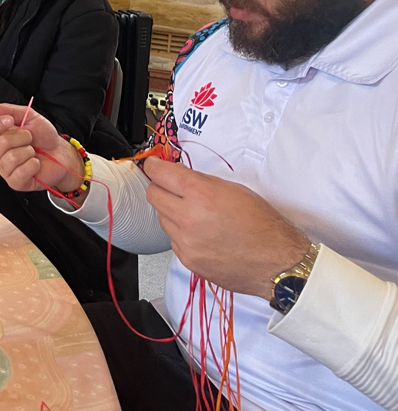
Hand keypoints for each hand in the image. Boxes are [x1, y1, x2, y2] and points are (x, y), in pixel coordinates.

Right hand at [0, 102, 84, 194]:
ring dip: (28, 152)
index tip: (9, 120)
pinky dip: (33, 165)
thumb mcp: (29, 117)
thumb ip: (9, 110)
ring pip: (11, 158)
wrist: (60, 153)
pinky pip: (20, 172)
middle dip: (21, 137)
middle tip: (29, 138)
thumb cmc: (43, 136)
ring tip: (32, 152)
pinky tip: (35, 163)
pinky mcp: (15, 182)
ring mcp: (5, 169)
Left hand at [143, 158, 310, 298]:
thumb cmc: (264, 226)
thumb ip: (201, 181)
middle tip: (172, 188)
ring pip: (162, 218)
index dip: (154, 166)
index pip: (160, 173)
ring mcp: (186, 241)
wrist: (278, 263)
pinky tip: (202, 234)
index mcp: (202, 195)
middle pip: (153, 195)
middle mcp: (189, 218)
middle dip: (160, 188)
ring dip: (172, 213)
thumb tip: (178, 175)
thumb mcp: (235, 190)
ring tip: (196, 215)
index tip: (153, 165)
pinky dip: (182, 234)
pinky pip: (173, 240)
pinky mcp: (188, 260)